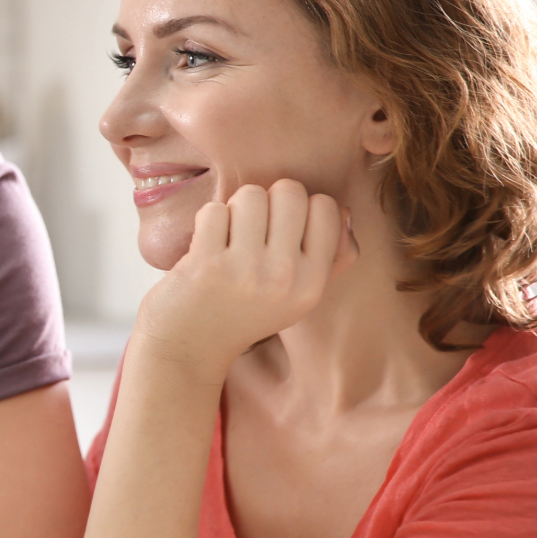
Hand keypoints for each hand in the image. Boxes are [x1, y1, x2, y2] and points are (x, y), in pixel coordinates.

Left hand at [136, 179, 355, 374]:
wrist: (190, 346)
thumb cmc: (244, 313)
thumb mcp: (298, 297)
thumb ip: (330, 257)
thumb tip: (346, 210)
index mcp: (312, 283)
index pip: (326, 207)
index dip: (302, 206)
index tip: (282, 227)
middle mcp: (284, 276)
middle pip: (289, 191)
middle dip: (268, 199)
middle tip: (252, 226)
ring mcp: (244, 269)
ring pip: (250, 195)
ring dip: (236, 207)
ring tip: (230, 233)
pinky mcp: (205, 263)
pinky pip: (214, 210)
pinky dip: (208, 220)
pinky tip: (207, 243)